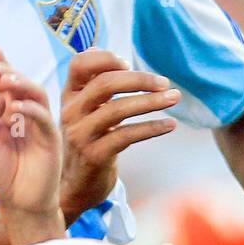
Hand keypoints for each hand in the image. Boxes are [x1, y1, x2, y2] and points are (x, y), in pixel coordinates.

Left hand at [0, 44, 62, 239]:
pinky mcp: (51, 139)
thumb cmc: (0, 176)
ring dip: (20, 83)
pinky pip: (43, 118)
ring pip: (36, 93)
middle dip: (6, 68)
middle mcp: (25, 113)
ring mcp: (40, 124)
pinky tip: (14, 108)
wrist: (17, 204)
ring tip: (4, 79)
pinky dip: (30, 109)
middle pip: (20, 81)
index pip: (4, 82)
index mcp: (7, 112)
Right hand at [60, 50, 180, 223]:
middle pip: (105, 83)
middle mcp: (70, 112)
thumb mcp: (86, 111)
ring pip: (118, 109)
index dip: (106, 58)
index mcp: (69, 96)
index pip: (79, 64)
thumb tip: (115, 59)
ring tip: (174, 98)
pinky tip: (170, 125)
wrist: (75, 185)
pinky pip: (126, 135)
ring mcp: (80, 134)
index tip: (128, 64)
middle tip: (165, 83)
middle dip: (140, 80)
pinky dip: (152, 128)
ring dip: (151, 102)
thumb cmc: (88, 141)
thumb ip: (96, 87)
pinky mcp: (93, 155)